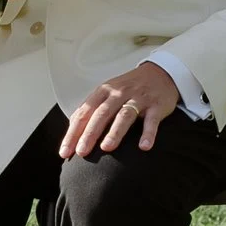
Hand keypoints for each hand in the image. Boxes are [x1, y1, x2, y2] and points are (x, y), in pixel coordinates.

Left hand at [59, 59, 181, 157]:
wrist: (160, 73)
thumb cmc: (129, 88)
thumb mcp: (107, 93)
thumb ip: (92, 110)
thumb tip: (72, 131)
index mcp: (103, 91)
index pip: (84, 113)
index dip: (73, 133)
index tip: (65, 152)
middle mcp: (119, 93)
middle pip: (101, 114)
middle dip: (89, 133)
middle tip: (81, 152)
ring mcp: (138, 98)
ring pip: (124, 115)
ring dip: (115, 132)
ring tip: (106, 148)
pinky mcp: (156, 105)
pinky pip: (152, 120)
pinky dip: (148, 133)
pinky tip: (144, 147)